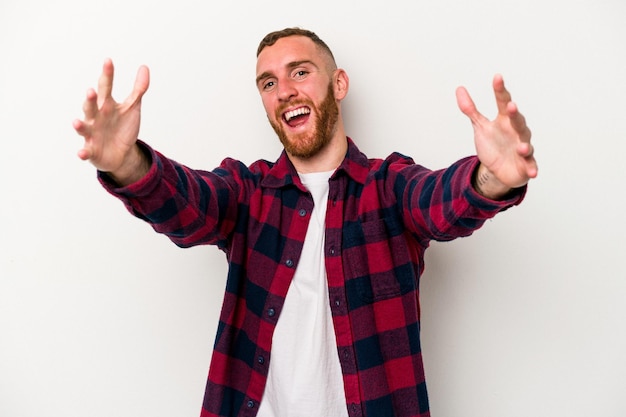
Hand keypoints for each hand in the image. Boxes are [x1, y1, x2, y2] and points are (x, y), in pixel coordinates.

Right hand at [73, 58, 149, 183]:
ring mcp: (92, 133)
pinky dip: (83, 152)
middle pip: (91, 106)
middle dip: (90, 100)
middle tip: (91, 91)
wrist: (122, 153)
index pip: (106, 87)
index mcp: (106, 105)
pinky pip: (86, 151)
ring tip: (77, 122)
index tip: (108, 61)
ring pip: (83, 128)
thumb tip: (144, 67)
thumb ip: (138, 89)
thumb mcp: (132, 107)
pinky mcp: (92, 151)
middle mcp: (96, 117)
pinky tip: (82, 152)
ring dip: (79, 125)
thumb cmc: (123, 127)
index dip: (107, 75)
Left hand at [456, 74, 537, 197]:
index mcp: (505, 120)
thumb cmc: (493, 145)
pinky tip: (532, 173)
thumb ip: (470, 109)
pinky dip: (531, 169)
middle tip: (510, 106)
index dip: (500, 90)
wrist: (497, 170)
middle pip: (517, 121)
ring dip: (525, 146)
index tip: (497, 77)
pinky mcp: (525, 165)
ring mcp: (523, 148)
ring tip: (521, 147)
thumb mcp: (480, 126)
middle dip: (514, 115)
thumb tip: (460, 88)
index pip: (503, 102)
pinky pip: (530, 166)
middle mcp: (516, 132)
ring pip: (526, 145)